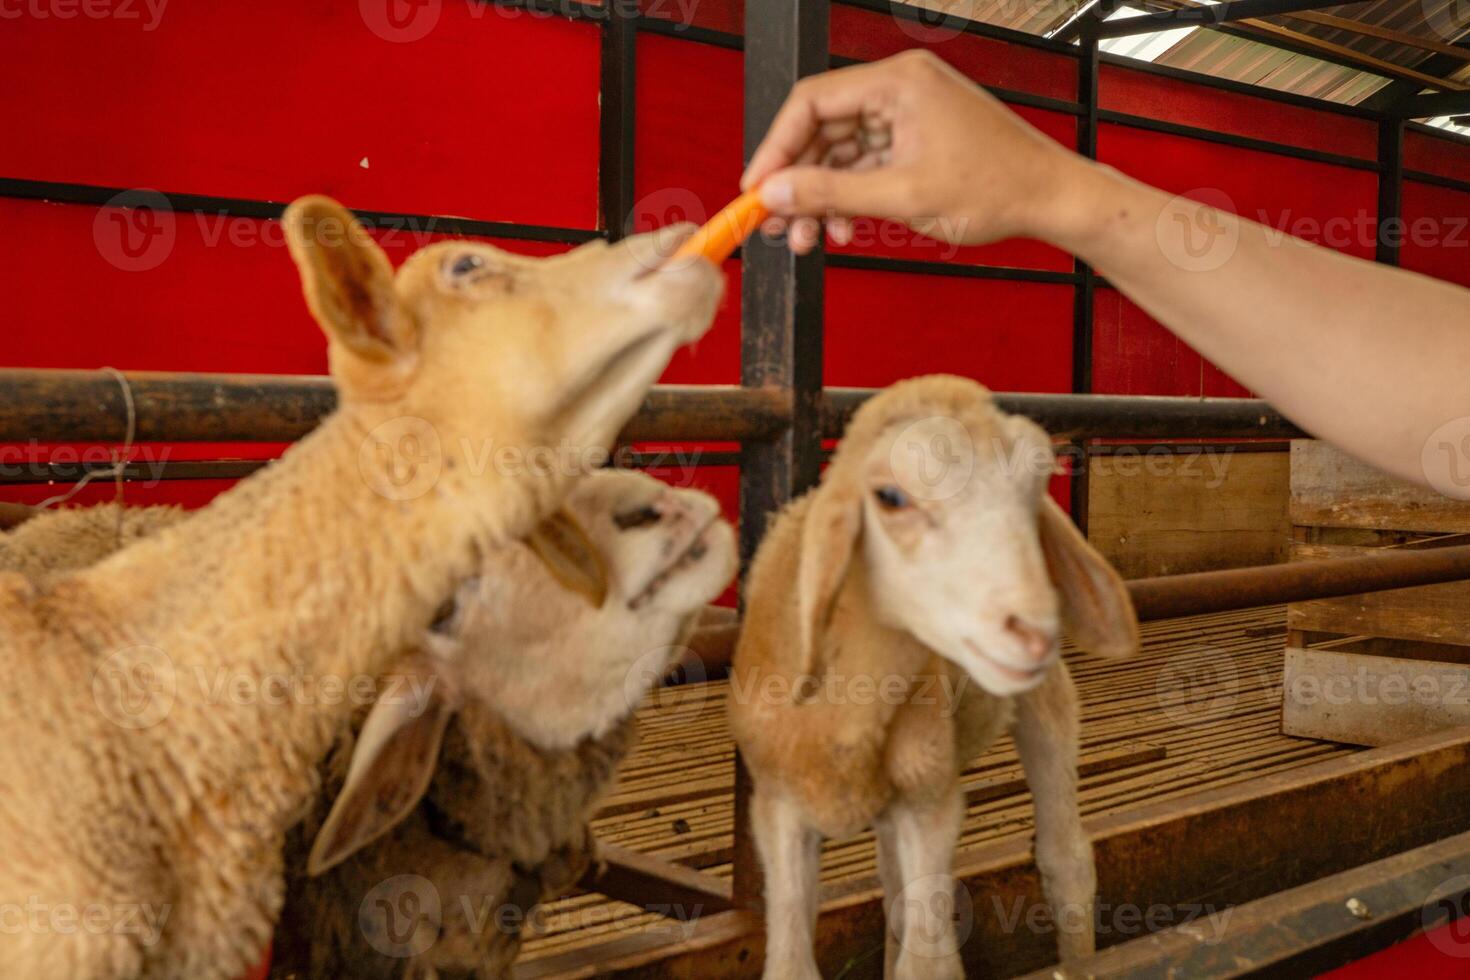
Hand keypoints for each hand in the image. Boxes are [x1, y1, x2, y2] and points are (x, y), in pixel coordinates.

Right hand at [742, 49, 1095, 253]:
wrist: (1052, 199)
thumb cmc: (996, 187)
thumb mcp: (902, 196)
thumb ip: (830, 193)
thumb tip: (773, 194)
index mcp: (899, 81)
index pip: (812, 102)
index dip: (776, 148)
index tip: (756, 190)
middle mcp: (900, 87)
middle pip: (822, 128)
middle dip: (797, 181)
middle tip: (776, 225)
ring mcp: (909, 113)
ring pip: (841, 152)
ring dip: (822, 196)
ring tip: (810, 240)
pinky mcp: (917, 139)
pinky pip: (866, 164)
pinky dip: (850, 196)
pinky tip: (843, 229)